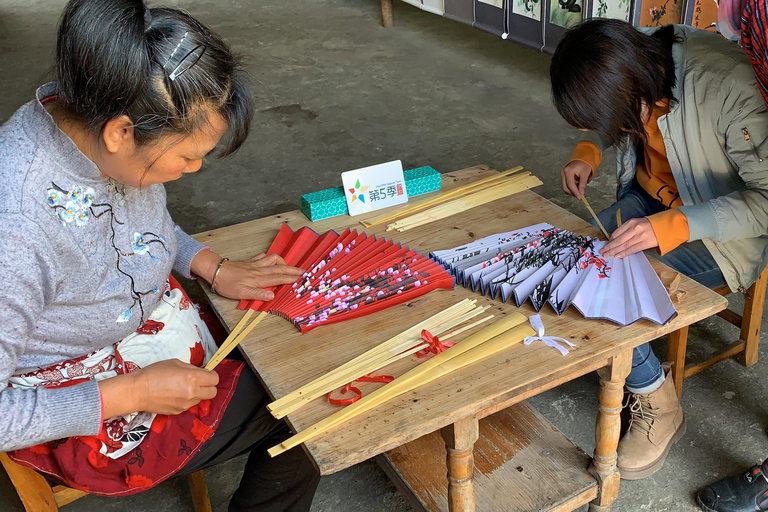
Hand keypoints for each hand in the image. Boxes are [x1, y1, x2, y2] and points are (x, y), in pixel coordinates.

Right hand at [99, 359, 218, 416]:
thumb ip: (191, 368)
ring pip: (201, 399)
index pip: (215, 379)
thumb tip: (200, 372)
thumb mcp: (175, 363)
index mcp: (193, 378)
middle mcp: (192, 393)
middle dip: (209, 386)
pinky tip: (175, 394)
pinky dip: (187, 400)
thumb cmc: (154, 373)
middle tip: (199, 381)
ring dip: (197, 393)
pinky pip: (190, 405)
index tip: (206, 373)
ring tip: (183, 387)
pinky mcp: (179, 411)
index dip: (211, 375)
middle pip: (213, 392)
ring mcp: (186, 404)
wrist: (138, 391)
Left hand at [209, 253, 303, 300]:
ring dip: (283, 262)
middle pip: (280, 269)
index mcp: (259, 279)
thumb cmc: (227, 284)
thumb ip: (258, 295)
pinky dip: (270, 258)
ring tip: (289, 266)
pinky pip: (263, 257)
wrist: (216, 271)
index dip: (291, 278)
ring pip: (274, 260)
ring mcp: (255, 265)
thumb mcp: (241, 294)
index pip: (279, 278)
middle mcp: (260, 270)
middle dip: (293, 270)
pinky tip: (271, 260)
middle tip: (304, 271)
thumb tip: (272, 296)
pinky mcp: (250, 262)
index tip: (302, 278)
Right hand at [561, 160, 592, 198]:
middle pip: (566, 187)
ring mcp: (563, 175)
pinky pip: (566, 185)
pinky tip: (577, 186)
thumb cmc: (584, 165)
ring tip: (579, 189)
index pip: (570, 184)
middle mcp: (563, 173)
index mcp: (568, 171)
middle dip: (573, 193)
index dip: (575, 192)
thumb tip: (581, 193)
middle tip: (580, 195)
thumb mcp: (585, 174)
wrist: (582, 159)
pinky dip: (571, 188)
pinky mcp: (564, 177)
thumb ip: (583, 184)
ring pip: (565, 187)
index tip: (580, 197)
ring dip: (572, 191)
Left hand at [601, 218, 657, 258]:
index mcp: (631, 222)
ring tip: (607, 255)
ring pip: (624, 245)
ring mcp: (641, 236)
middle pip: (619, 240)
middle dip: (609, 247)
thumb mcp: (637, 223)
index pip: (617, 232)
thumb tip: (615, 239)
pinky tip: (618, 256)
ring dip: (614, 251)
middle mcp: (635, 228)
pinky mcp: (646, 243)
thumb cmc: (649, 225)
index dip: (610, 240)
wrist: (666, 226)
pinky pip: (633, 249)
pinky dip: (624, 253)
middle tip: (602, 252)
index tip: (605, 245)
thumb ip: (627, 230)